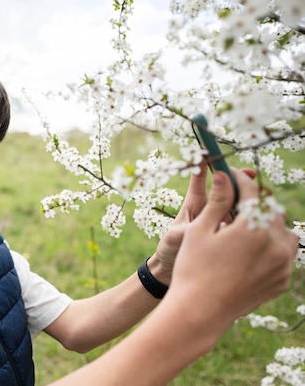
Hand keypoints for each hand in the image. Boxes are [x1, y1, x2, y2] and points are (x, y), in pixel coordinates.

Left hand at [152, 164, 256, 283]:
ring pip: (240, 206)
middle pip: (229, 190)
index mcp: (194, 204)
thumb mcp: (175, 237)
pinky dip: (250, 221)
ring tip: (256, 197)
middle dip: (240, 180)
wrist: (173, 272)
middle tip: (250, 175)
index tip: (210, 152)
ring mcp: (223, 223)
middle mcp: (211, 211)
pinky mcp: (231, 236)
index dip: (206, 165)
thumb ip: (186, 229)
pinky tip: (254, 220)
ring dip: (248, 200)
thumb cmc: (169, 250)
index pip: (200, 180)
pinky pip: (243, 225)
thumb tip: (199, 224)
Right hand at [169, 169, 298, 327]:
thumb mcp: (199, 230)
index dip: (238, 179)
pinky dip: (271, 248)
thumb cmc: (193, 268)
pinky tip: (250, 251)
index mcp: (254, 229)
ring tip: (246, 227)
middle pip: (272, 210)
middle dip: (254, 202)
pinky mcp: (281, 280)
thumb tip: (224, 175)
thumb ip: (218, 200)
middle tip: (235, 200)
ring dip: (268, 225)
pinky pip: (284, 255)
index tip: (228, 174)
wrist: (199, 311)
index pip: (251, 192)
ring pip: (284, 233)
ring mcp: (282, 265)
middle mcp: (275, 245)